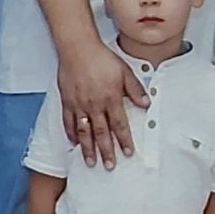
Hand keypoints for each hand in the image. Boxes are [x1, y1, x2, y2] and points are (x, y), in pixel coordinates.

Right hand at [58, 39, 148, 169]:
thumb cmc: (101, 57)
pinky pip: (68, 122)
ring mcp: (79, 105)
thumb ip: (136, 90)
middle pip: (101, 133)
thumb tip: (147, 103)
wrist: (77, 48)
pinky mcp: (67, 101)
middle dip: (106, 151)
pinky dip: (71, 134)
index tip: (128, 152)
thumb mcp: (125, 71)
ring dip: (88, 149)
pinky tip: (75, 143)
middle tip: (110, 166)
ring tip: (91, 162)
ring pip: (84, 132)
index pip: (120, 124)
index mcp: (111, 98)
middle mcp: (94, 105)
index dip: (125, 140)